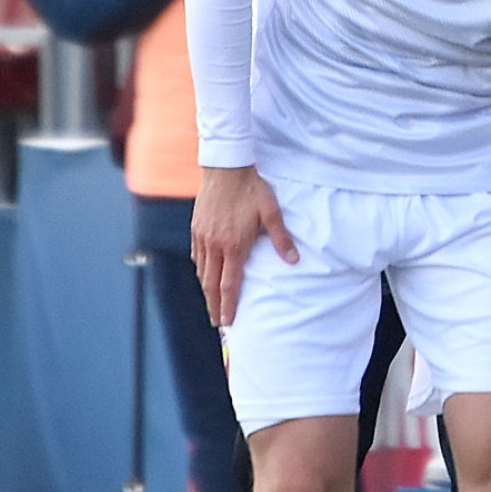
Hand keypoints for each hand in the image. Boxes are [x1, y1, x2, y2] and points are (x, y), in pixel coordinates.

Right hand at [191, 164, 295, 325]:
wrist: (225, 168)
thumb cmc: (252, 190)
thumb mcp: (271, 213)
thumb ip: (282, 239)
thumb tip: (294, 260)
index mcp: (234, 245)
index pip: (229, 284)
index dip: (228, 305)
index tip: (228, 321)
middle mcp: (214, 245)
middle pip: (211, 284)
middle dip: (214, 305)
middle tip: (217, 323)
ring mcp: (202, 237)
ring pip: (202, 271)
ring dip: (206, 290)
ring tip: (212, 304)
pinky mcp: (196, 229)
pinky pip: (197, 256)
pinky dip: (201, 270)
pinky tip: (205, 275)